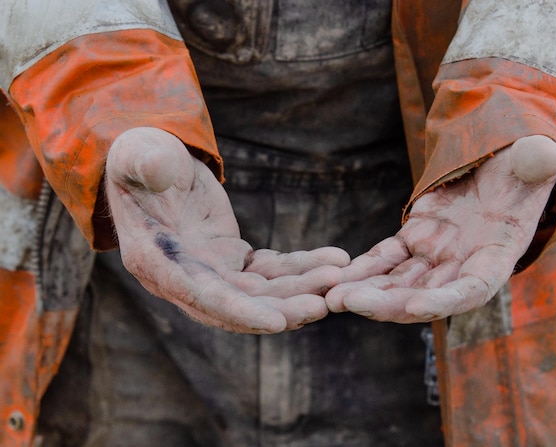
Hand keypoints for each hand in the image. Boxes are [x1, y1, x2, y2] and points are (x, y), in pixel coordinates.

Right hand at [106, 127, 349, 332]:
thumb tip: (156, 166)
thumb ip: (145, 161)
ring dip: (299, 288)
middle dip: (282, 307)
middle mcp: (184, 276)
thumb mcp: (138, 155)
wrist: (157, 166)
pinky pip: (271, 269)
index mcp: (156, 261)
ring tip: (337, 275)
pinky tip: (333, 260)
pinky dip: (301, 267)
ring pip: (262, 291)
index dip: (240, 311)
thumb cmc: (142, 158)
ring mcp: (211, 271)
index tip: (278, 322)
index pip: (202, 296)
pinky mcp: (233, 259)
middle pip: (240, 304)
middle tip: (323, 303)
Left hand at [326, 135, 555, 322]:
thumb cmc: (524, 167)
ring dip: (365, 291)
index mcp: (497, 255)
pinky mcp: (414, 238)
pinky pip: (385, 257)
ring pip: (397, 281)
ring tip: (330, 296)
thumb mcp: (533, 162)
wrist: (501, 166)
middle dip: (386, 302)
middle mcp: (463, 264)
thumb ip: (535, 163)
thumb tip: (541, 155)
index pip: (472, 289)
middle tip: (348, 302)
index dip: (445, 301)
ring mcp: (436, 254)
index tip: (415, 307)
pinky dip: (362, 268)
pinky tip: (336, 275)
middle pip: (423, 294)